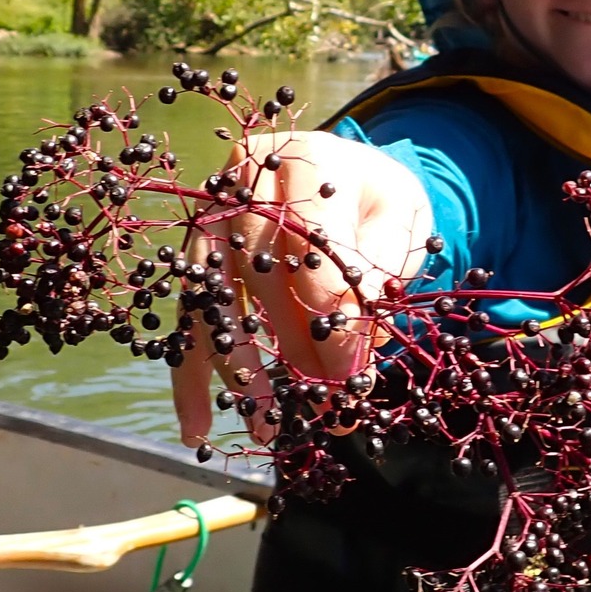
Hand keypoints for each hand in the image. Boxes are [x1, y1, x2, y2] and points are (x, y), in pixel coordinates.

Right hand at [170, 130, 431, 447]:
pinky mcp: (196, 253)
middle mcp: (244, 181)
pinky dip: (193, 373)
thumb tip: (346, 362)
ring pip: (214, 299)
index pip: (308, 243)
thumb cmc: (377, 203)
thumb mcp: (399, 226)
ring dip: (234, 371)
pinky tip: (198, 426)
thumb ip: (376, 280)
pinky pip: (191, 316)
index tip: (347, 374)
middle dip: (288, 350)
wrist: (350, 178)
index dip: (327, 314)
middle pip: (258, 272)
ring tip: (263, 431)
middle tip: (318, 408)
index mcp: (304, 160)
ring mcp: (211, 216)